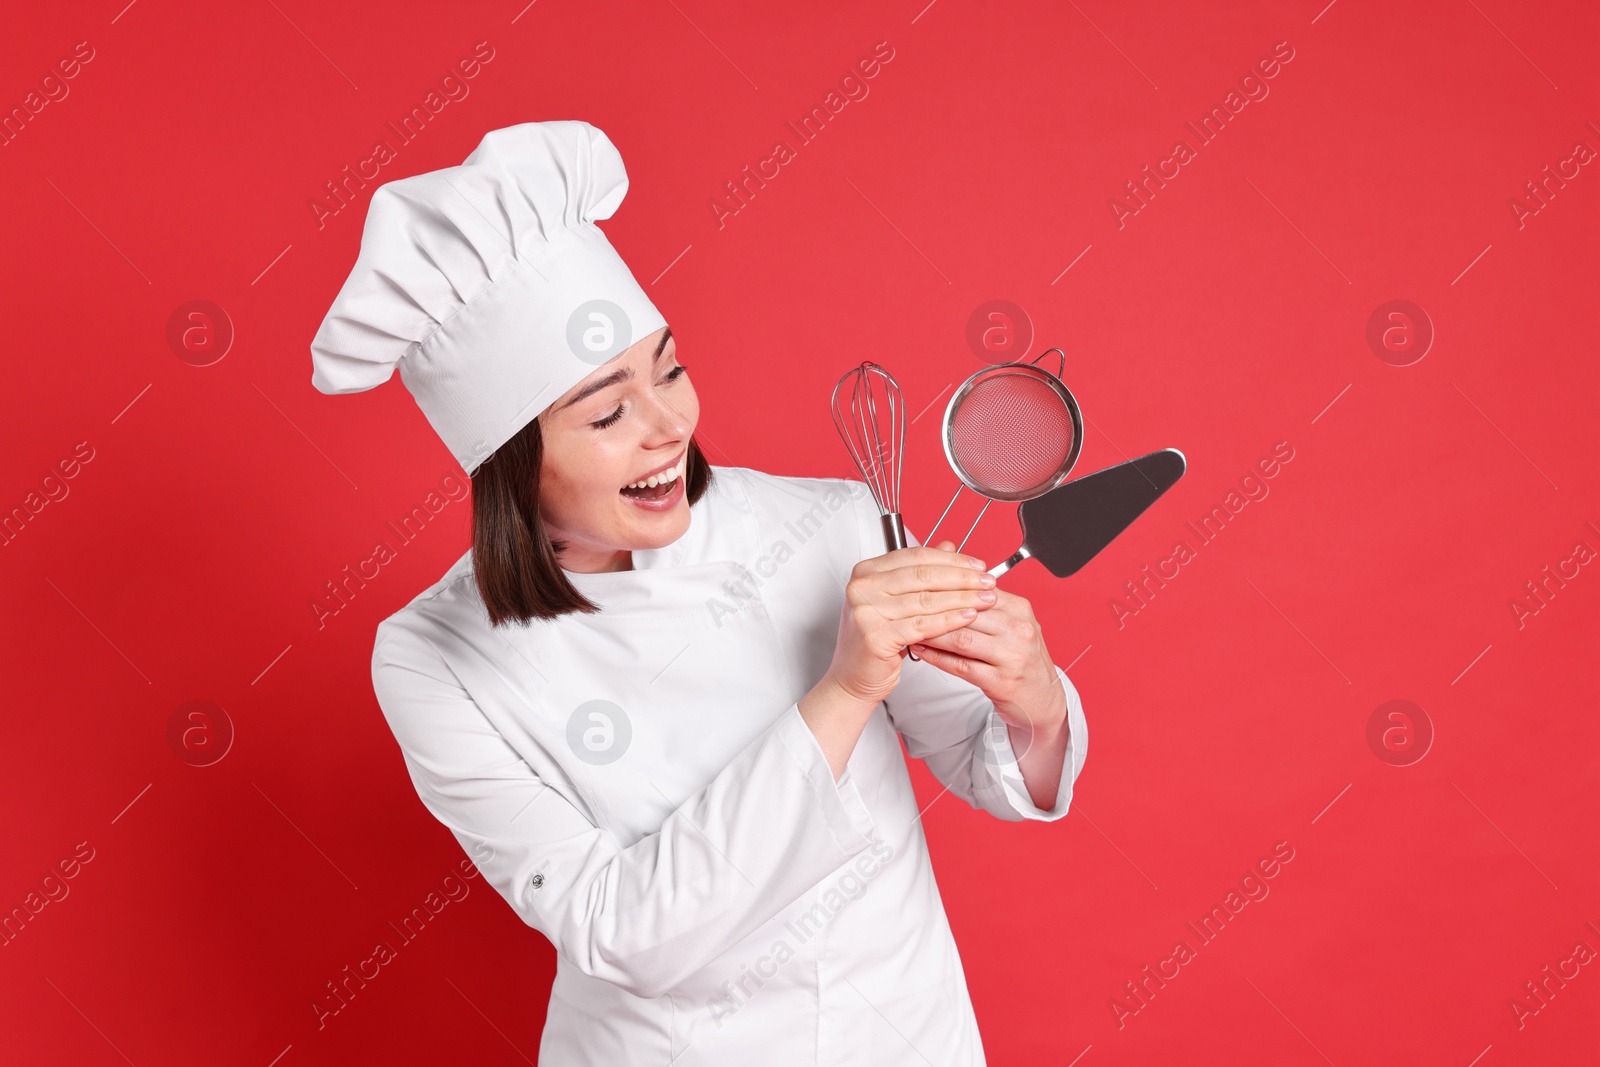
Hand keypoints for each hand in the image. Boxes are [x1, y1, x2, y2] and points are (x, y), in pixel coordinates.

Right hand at [825, 540, 996, 705]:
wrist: (854, 676)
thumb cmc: (875, 639)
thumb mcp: (897, 598)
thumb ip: (921, 571)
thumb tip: (949, 547)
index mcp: (866, 571)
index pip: (916, 556)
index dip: (951, 559)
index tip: (977, 565)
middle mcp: (862, 587)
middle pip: (923, 575)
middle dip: (962, 578)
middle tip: (987, 582)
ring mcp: (866, 611)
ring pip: (925, 600)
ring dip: (961, 599)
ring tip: (984, 599)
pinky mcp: (876, 636)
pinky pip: (922, 625)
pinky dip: (949, 620)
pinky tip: (967, 617)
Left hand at [908, 586, 1066, 736]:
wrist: (1043, 701)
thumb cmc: (1022, 660)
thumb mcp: (1011, 624)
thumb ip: (983, 603)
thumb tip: (946, 577)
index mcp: (1020, 609)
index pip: (977, 589)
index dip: (944, 587)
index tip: (918, 585)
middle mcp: (1019, 630)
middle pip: (966, 612)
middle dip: (933, 608)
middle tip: (906, 605)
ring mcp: (1012, 657)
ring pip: (961, 638)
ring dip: (931, 633)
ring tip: (910, 628)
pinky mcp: (1002, 682)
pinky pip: (961, 666)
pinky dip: (937, 657)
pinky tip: (922, 651)